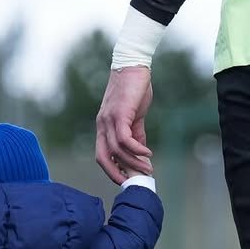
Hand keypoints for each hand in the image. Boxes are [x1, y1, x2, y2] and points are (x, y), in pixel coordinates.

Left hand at [96, 66, 153, 184]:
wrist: (133, 66)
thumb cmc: (134, 90)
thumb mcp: (134, 116)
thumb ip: (136, 134)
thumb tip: (141, 154)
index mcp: (103, 126)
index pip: (101, 155)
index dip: (112, 170)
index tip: (126, 179)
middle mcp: (102, 124)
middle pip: (103, 157)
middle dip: (116, 173)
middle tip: (133, 182)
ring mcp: (109, 119)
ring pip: (117, 150)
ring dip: (133, 163)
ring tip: (148, 168)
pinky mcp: (119, 113)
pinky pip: (125, 139)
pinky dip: (136, 150)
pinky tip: (148, 154)